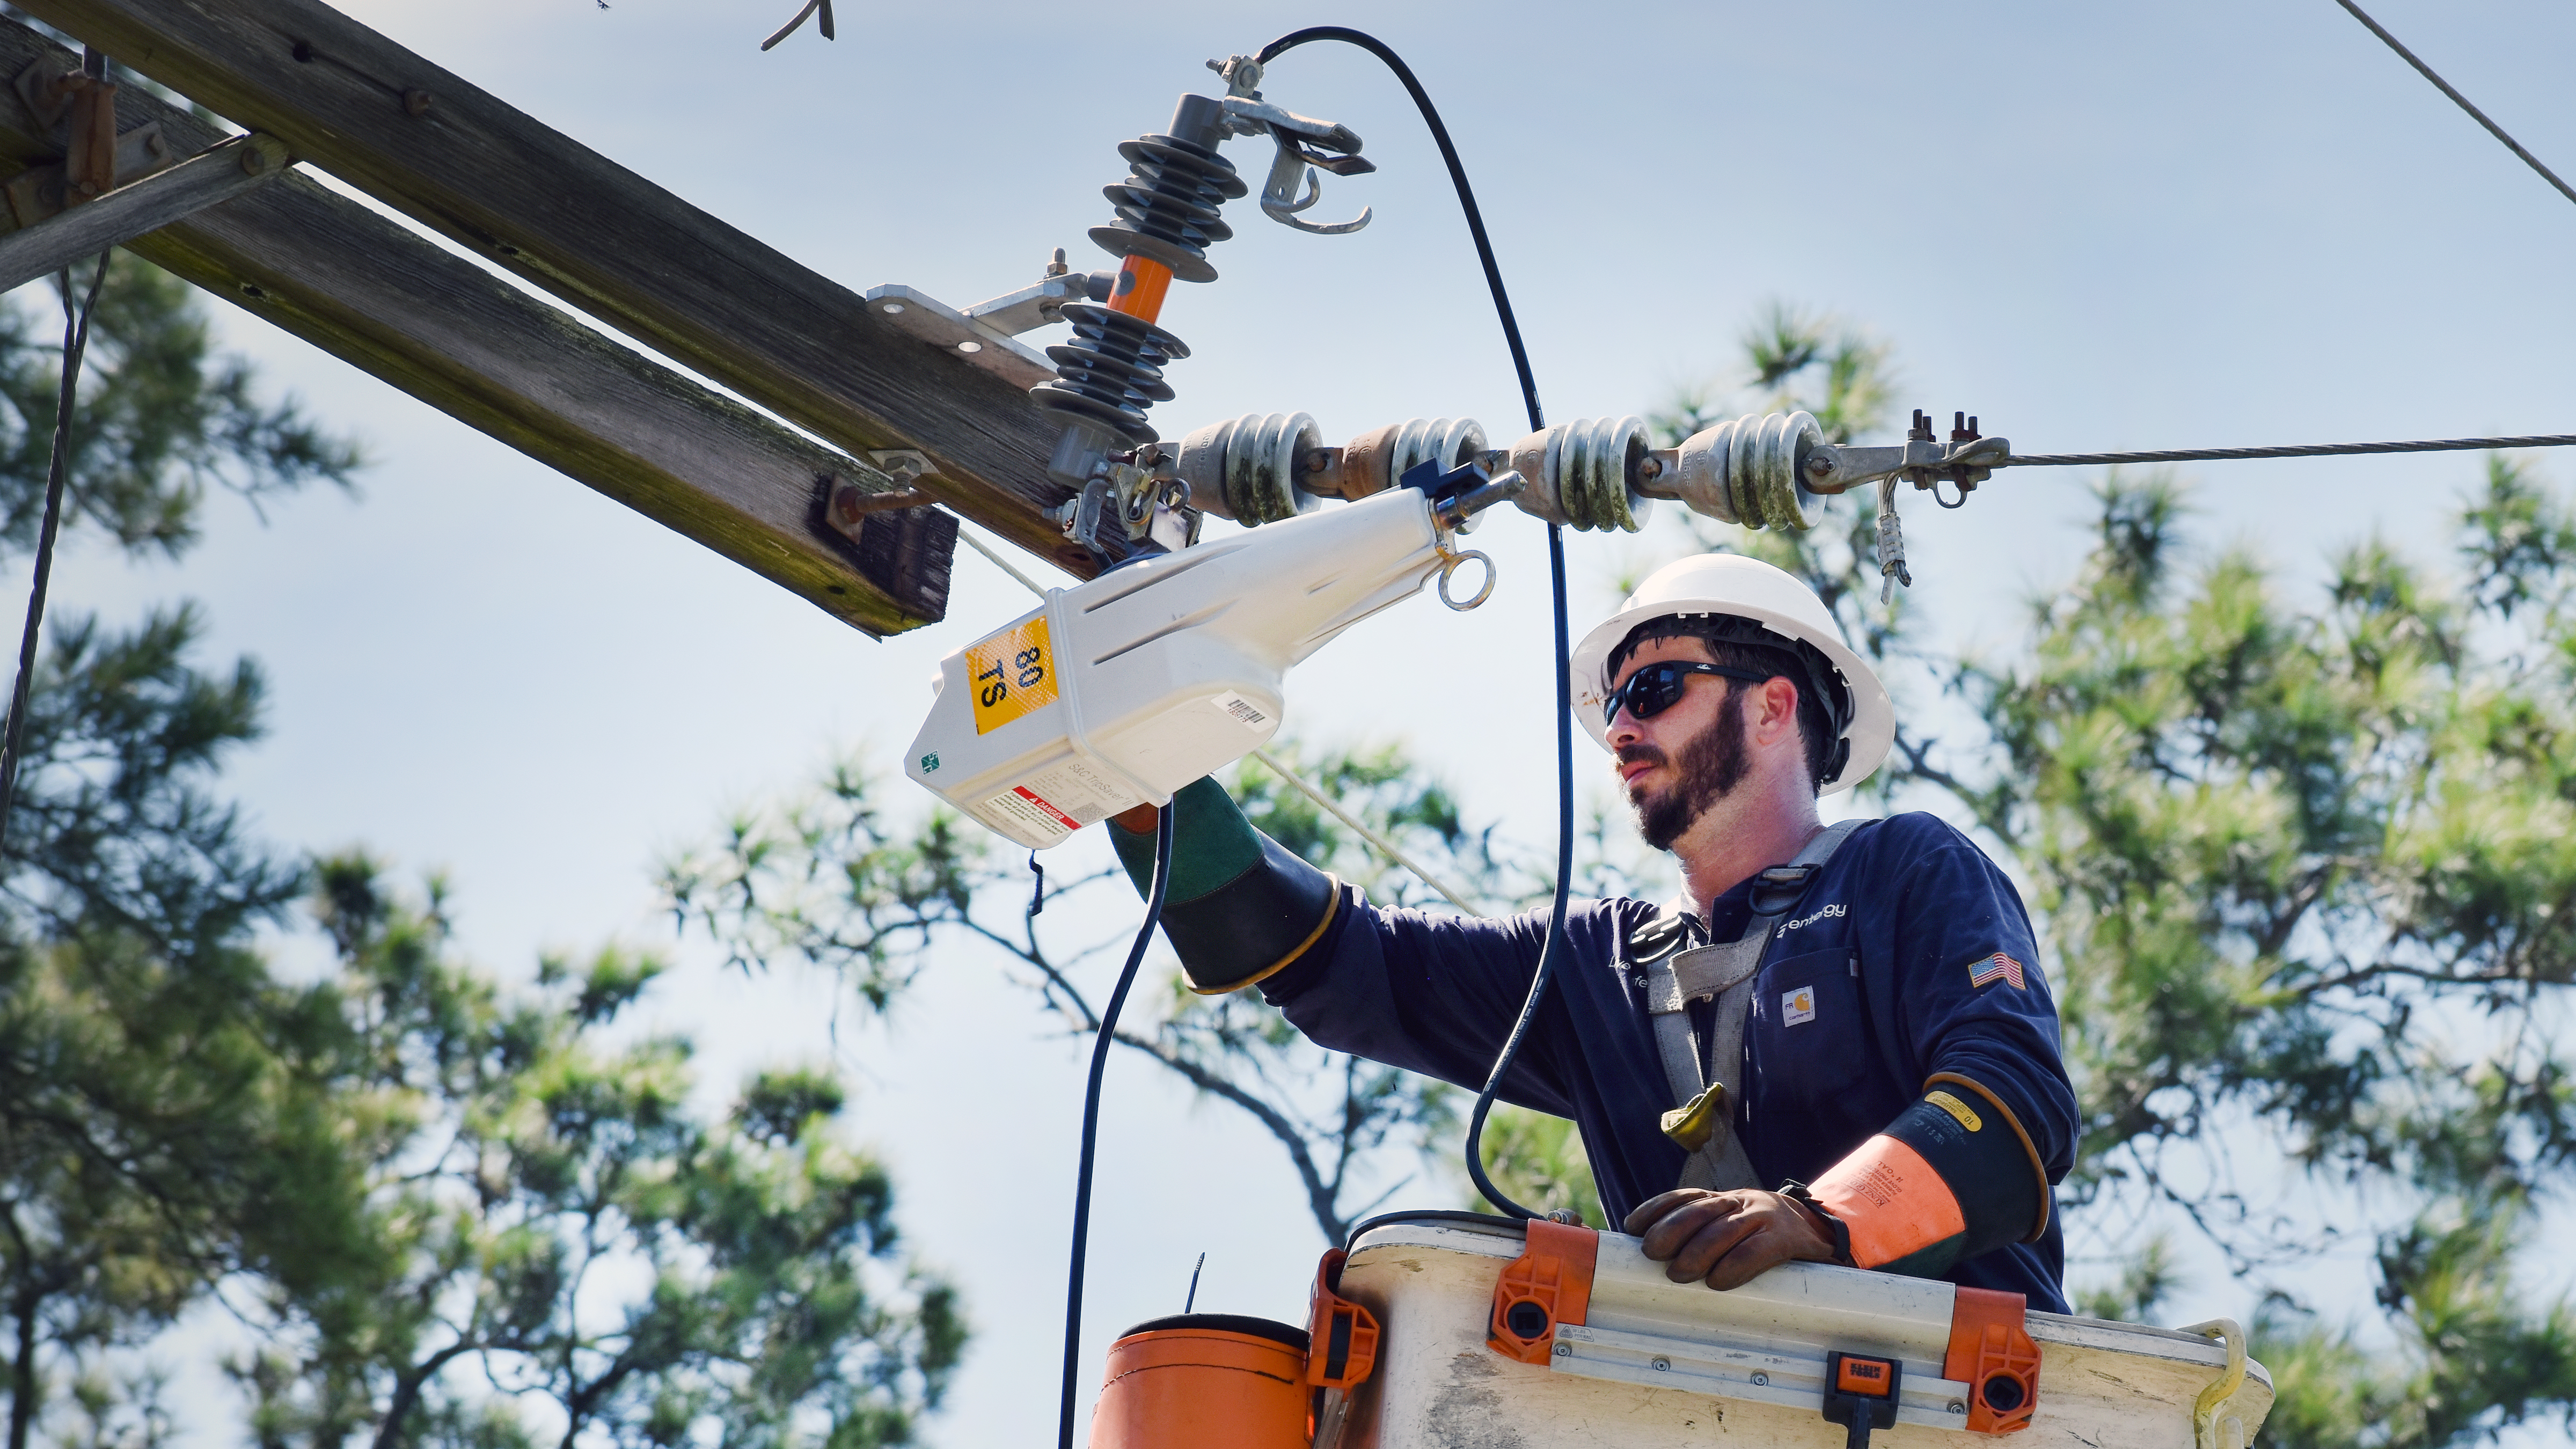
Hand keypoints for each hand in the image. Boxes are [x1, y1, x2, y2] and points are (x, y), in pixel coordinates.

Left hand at [1622, 1188, 1840, 1289]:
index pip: (1683, 1197)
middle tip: (1652, 1253)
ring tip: (1677, 1274)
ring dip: (1696, 1253)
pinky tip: (1717, 1282)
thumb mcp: (1732, 1225)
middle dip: (1670, 1230)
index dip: (1655, 1210)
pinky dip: (1733, 1267)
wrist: (1819, 1231)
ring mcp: (1764, 1217)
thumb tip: (1654, 1258)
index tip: (1632, 1227)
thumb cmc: (1762, 1235)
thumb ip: (1702, 1234)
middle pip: (1698, 1211)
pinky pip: (1756, 1252)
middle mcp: (1740, 1201)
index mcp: (1723, 1199)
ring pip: (1723, 1230)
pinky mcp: (1786, 1239)